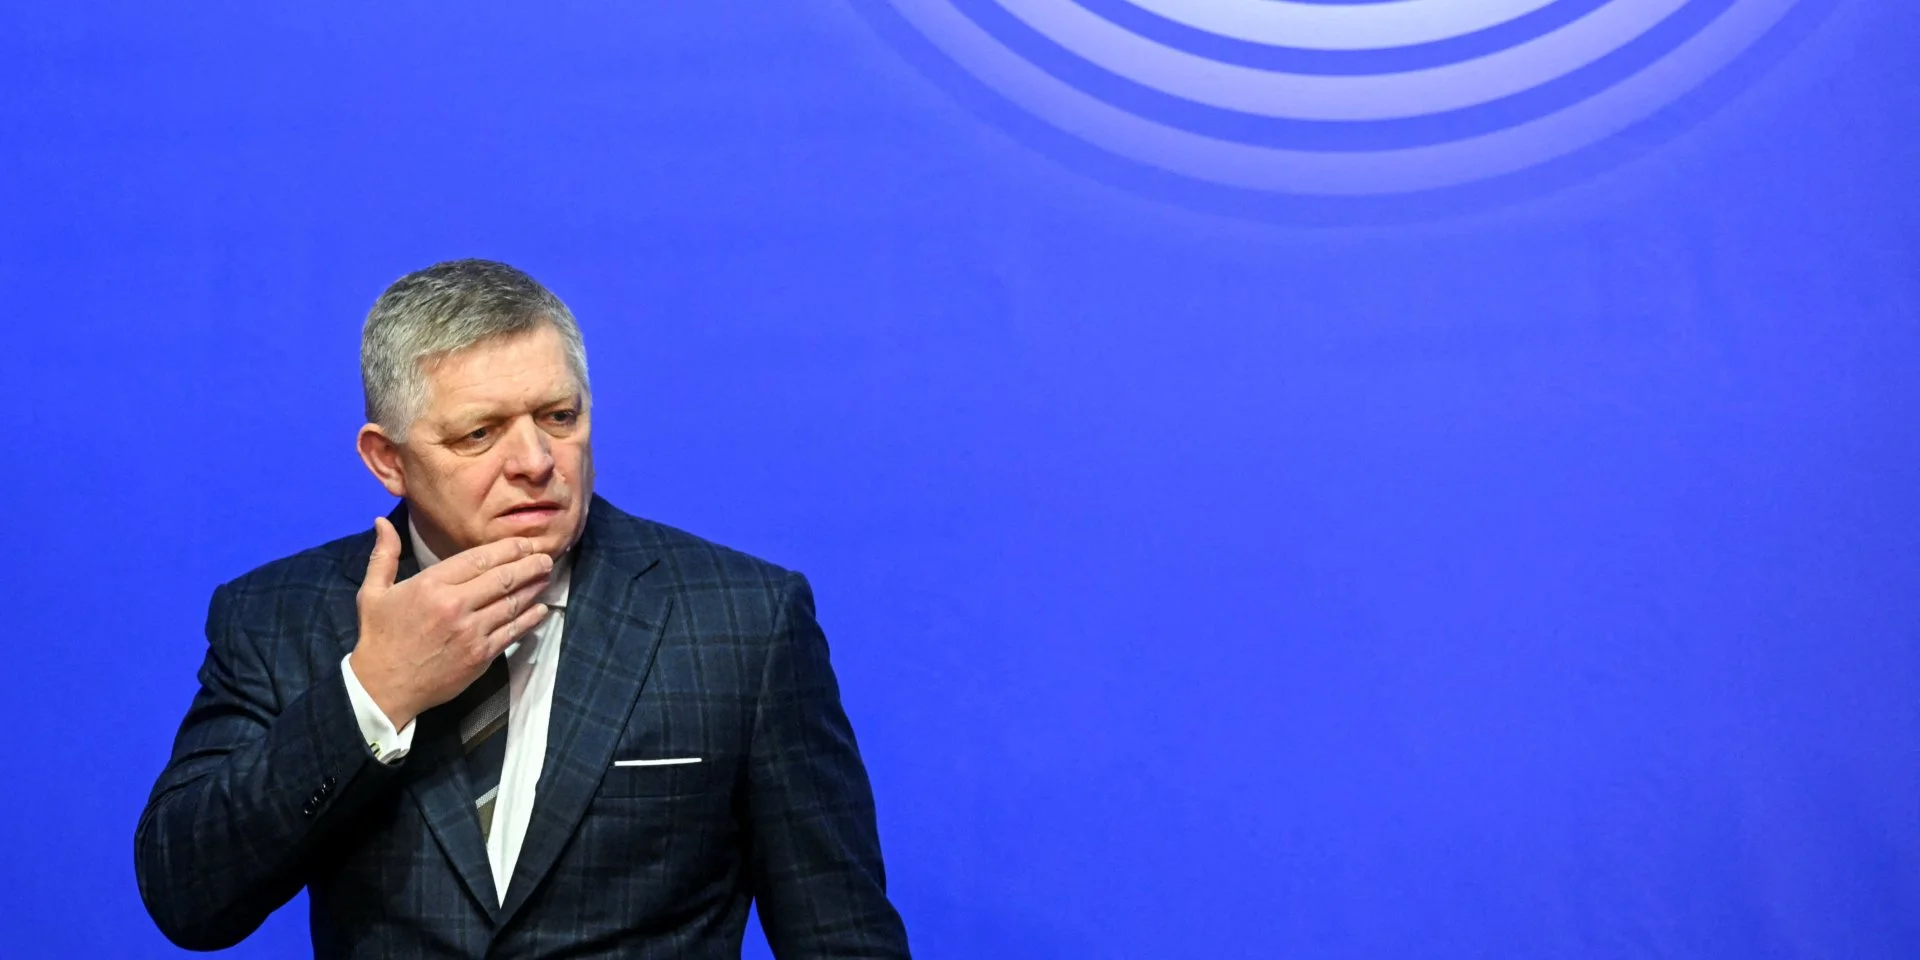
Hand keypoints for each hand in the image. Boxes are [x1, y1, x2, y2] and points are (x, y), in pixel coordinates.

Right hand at [348, 516, 553, 728]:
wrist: (383, 688)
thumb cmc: (378, 638)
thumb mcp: (372, 592)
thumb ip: (383, 554)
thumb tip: (382, 521)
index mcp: (431, 584)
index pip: (479, 558)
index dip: (508, 548)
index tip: (525, 543)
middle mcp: (455, 605)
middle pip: (503, 577)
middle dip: (529, 564)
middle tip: (546, 557)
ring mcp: (471, 631)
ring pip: (512, 603)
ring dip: (534, 588)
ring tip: (547, 576)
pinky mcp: (481, 655)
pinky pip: (513, 632)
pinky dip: (531, 618)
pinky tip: (541, 609)